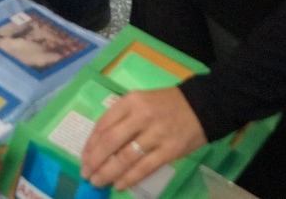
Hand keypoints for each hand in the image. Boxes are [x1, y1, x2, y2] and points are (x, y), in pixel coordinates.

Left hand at [81, 87, 205, 190]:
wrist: (202, 106)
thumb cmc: (165, 104)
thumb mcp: (140, 101)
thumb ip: (121, 117)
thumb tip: (99, 143)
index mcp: (131, 101)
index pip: (103, 124)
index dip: (90, 144)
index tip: (83, 158)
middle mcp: (141, 116)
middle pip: (111, 141)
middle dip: (95, 160)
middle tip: (86, 174)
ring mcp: (156, 134)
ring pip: (126, 157)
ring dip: (108, 172)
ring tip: (98, 182)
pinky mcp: (170, 150)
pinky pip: (145, 167)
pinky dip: (130, 178)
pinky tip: (119, 185)